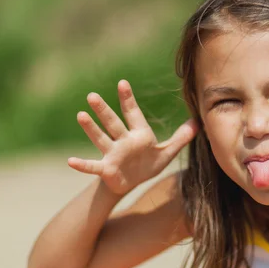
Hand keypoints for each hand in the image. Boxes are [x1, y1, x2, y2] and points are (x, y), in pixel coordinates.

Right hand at [68, 80, 197, 194]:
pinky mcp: (106, 169)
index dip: (127, 99)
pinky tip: (70, 161)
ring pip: (101, 139)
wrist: (132, 184)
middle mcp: (123, 141)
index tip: (122, 83)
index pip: (133, 114)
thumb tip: (198, 122)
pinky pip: (92, 166)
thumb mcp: (167, 152)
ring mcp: (113, 154)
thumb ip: (181, 137)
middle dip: (104, 110)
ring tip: (80, 115)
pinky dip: (82, 165)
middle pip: (113, 123)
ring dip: (91, 128)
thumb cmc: (147, 164)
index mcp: (139, 135)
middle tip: (92, 95)